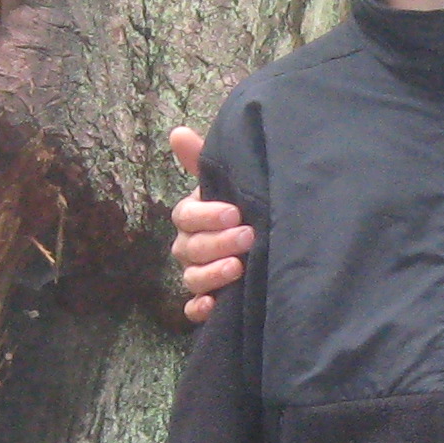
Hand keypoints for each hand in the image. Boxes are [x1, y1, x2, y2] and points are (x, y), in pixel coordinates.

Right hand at [168, 126, 252, 326]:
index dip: (206, 215)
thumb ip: (202, 161)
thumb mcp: (226, 183)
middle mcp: (189, 247)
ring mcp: (196, 274)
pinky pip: (192, 310)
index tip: (234, 212)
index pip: (185, 216)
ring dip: (211, 275)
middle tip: (247, 237)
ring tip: (237, 268)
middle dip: (217, 243)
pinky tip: (212, 306)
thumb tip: (177, 132)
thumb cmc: (240, 207)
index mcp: (191, 218)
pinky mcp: (207, 301)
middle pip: (189, 248)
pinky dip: (199, 309)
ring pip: (191, 278)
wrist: (265, 238)